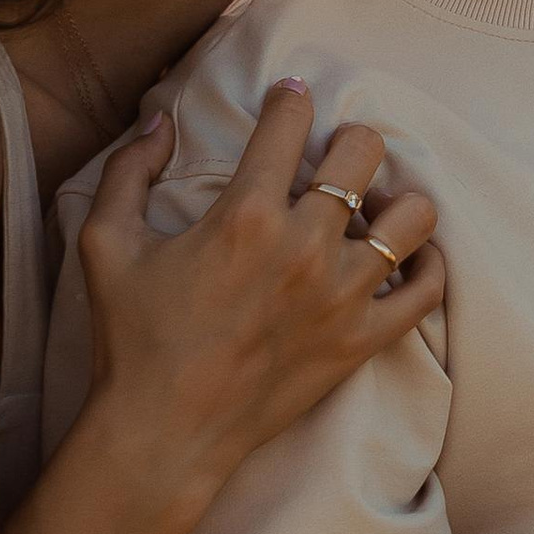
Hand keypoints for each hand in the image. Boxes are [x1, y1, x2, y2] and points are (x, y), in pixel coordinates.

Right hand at [73, 86, 443, 496]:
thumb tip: (159, 121)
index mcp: (245, 215)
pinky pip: (427, 290)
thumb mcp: (106, 244)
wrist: (164, 433)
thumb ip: (129, 170)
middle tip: (331, 160)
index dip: (290, 101)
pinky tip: (405, 258)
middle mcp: (305, 247)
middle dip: (349, 142)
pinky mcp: (362, 340)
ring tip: (370, 209)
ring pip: (413, 216)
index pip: (289, 124)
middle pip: (364, 152)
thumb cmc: (132, 339)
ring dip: (395, 199)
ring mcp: (342, 296)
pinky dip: (427, 266)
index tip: (288, 100)